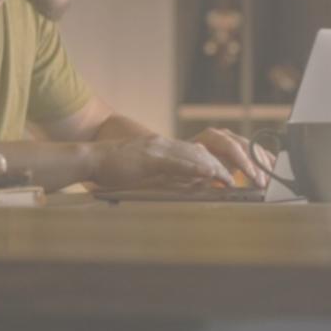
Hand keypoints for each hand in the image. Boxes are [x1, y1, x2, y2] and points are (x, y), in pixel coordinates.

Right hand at [94, 135, 232, 188]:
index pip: (199, 154)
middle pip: (202, 154)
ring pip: (194, 156)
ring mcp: (158, 150)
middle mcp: (165, 145)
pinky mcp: (149, 158)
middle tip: (239, 179)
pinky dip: (194, 168)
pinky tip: (209, 173)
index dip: (217, 165)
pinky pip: (176, 163)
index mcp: (165, 148)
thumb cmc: (115, 168)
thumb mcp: (147, 171)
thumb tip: (193, 185)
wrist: (91, 158)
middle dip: (224, 167)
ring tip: (232, 180)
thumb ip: (168, 176)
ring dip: (215, 169)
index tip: (233, 177)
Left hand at [192, 128, 272, 187]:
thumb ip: (200, 168)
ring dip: (263, 165)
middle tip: (263, 182)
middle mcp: (225, 136)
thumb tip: (211, 168)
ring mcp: (234, 141)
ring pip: (254, 150)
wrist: (184, 162)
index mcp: (212, 137)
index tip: (251, 175)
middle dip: (256, 165)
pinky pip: (257, 153)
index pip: (231, 146)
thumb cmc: (185, 167)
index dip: (243, 160)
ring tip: (270, 181)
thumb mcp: (189, 168)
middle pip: (246, 147)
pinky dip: (266, 162)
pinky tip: (275, 170)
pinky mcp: (241, 150)